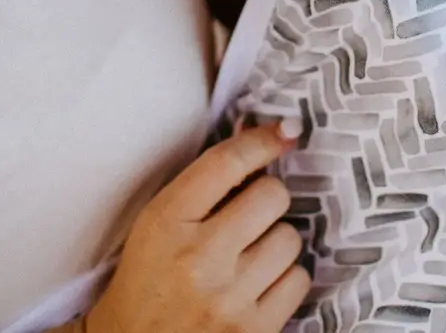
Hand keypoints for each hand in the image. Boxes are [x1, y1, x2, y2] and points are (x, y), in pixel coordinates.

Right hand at [87, 120, 308, 332]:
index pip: (226, 163)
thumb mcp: (157, 224)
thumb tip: (266, 139)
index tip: (284, 132)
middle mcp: (200, 258)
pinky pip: (298, 280)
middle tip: (248, 216)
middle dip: (265, 199)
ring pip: (290, 238)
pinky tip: (258, 286)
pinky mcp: (254, 332)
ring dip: (275, 242)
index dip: (262, 140)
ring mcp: (230, 299)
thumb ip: (203, 185)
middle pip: (272, 195)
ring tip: (248, 257)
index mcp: (167, 222)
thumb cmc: (147, 281)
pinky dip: (283, 279)